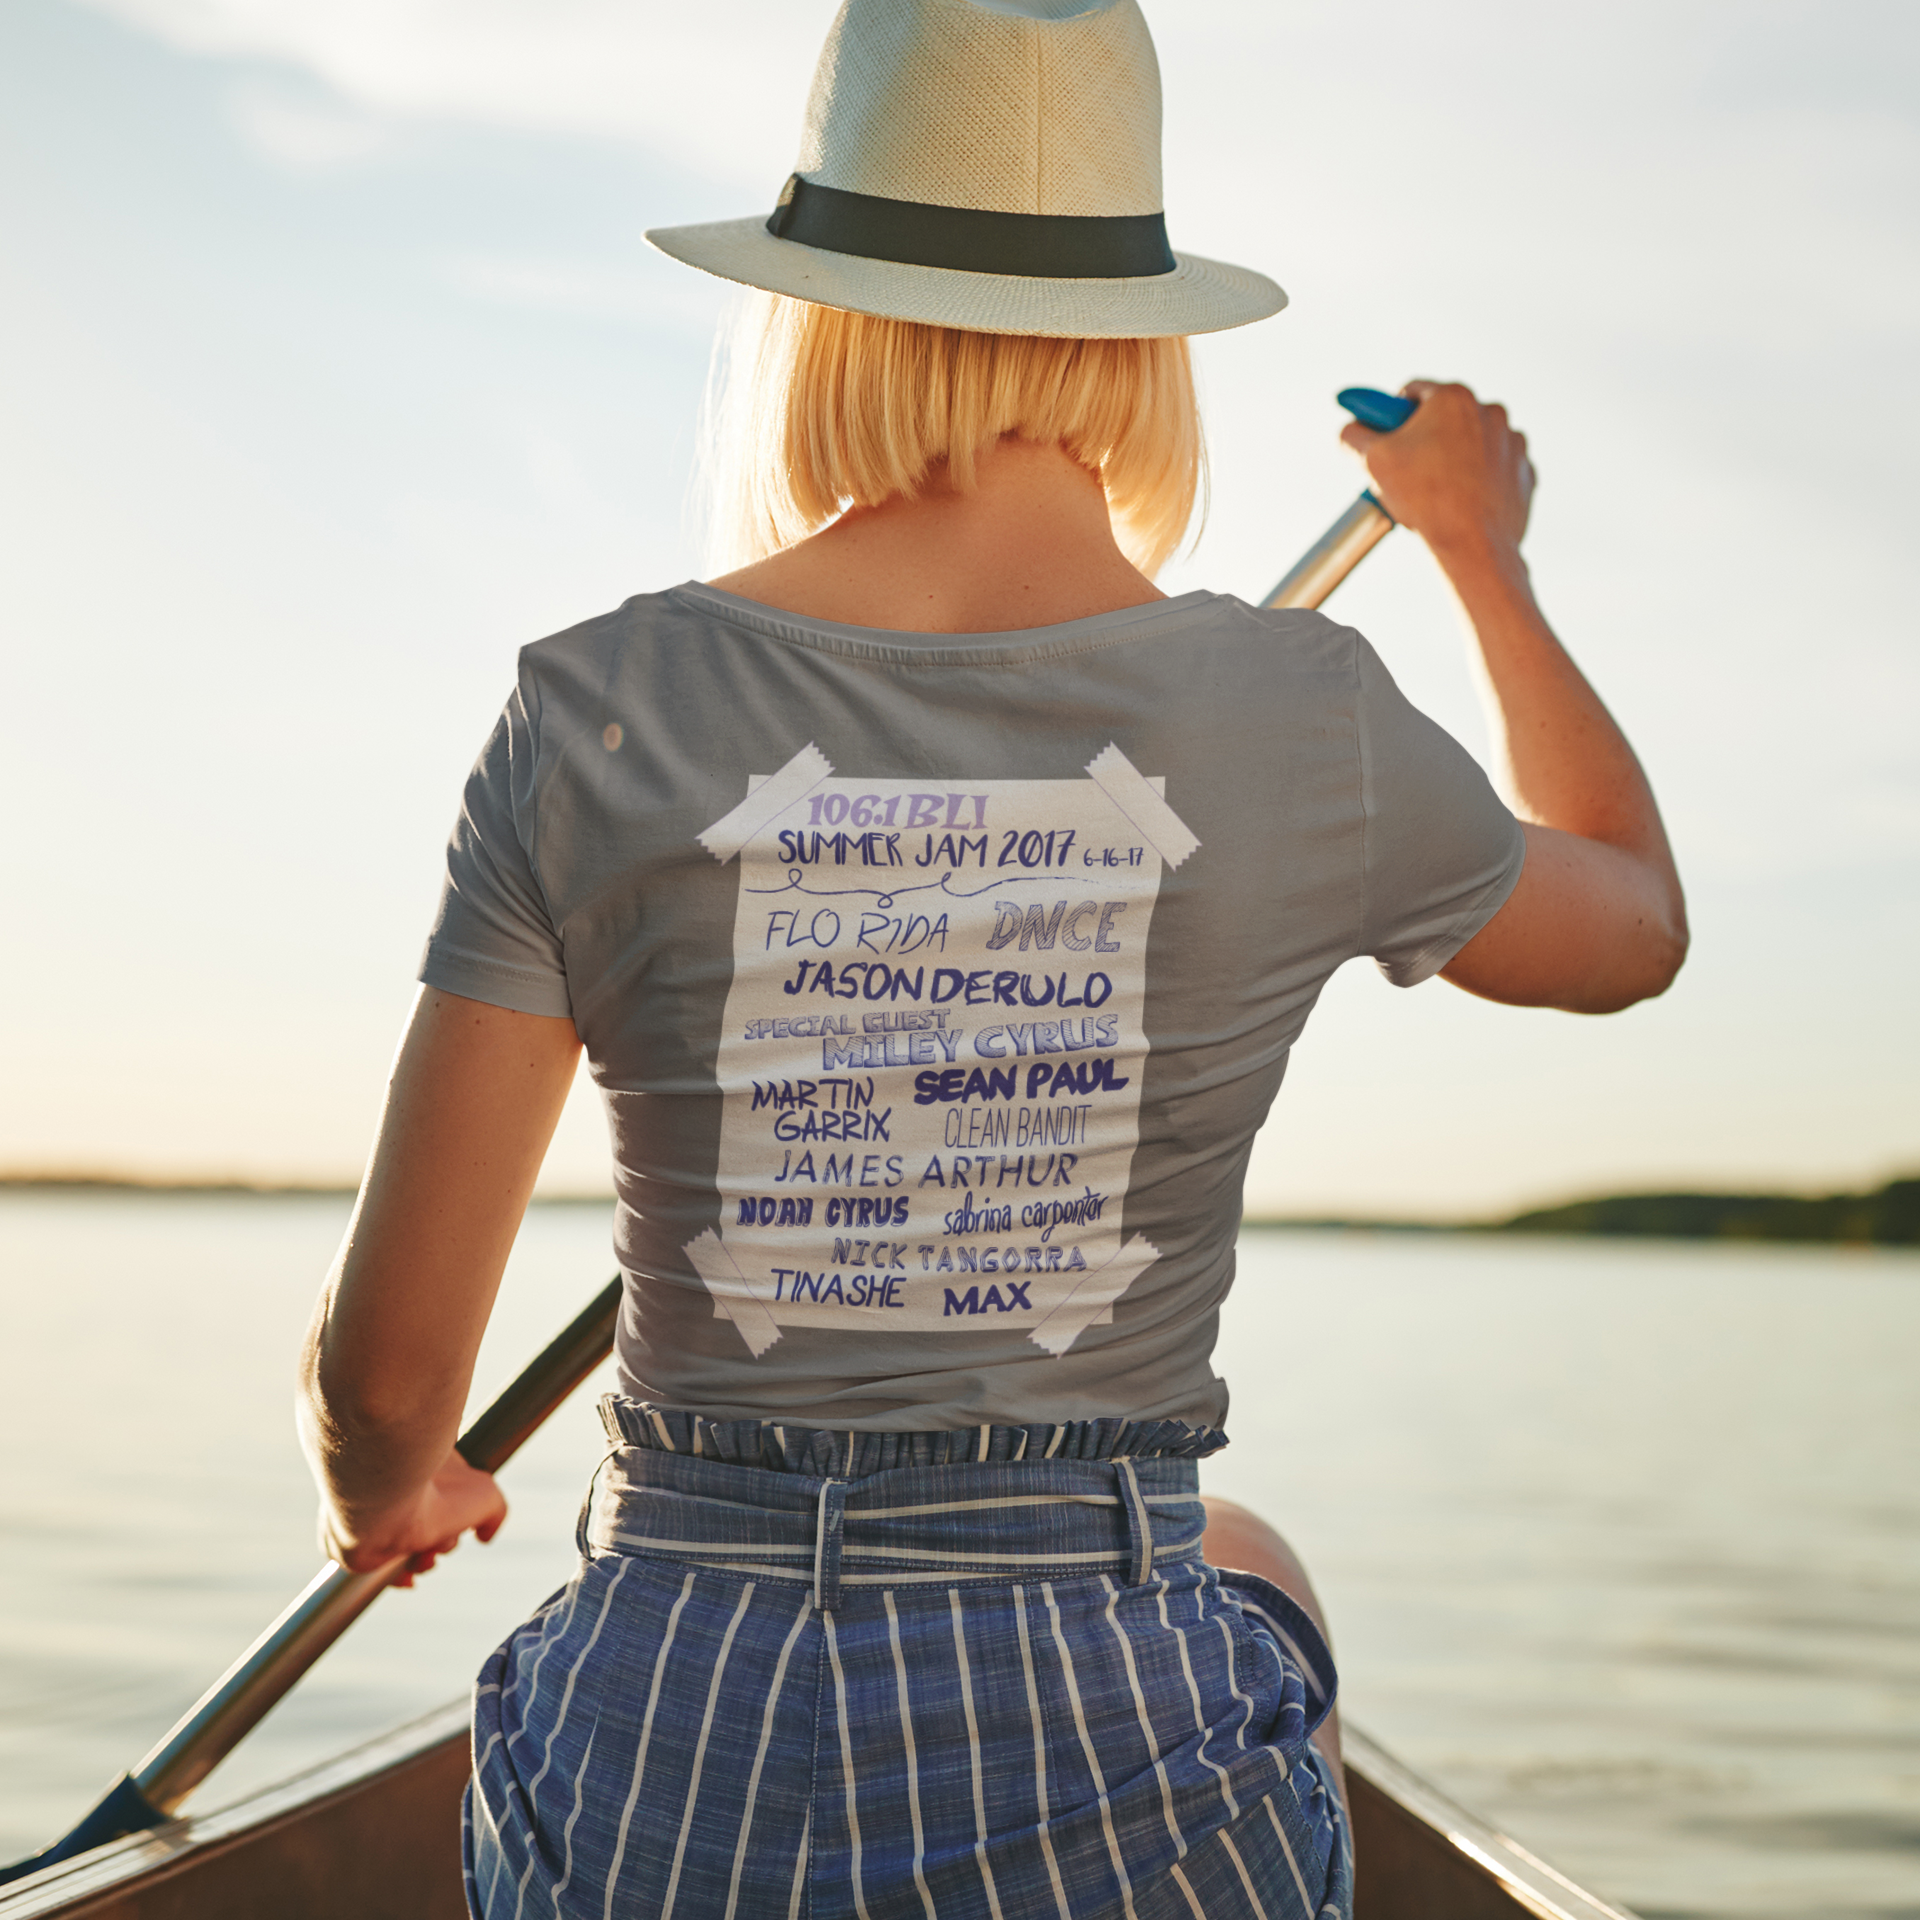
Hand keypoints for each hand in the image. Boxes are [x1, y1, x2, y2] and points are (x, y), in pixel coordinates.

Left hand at [319, 1448, 506, 1587]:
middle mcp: (394, 1486)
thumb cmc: (432, 1488)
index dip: (454, 1519)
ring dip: (421, 1559)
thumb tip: (485, 1535)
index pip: (440, 1498)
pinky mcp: (349, 1539)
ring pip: (403, 1545)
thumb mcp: (485, 1495)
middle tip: (443, 1542)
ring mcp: (371, 1513)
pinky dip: (394, 1574)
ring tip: (424, 1554)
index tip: (461, 1527)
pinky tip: (407, 1577)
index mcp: (421, 1467)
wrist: (381, 1496)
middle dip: (440, 1542)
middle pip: (425, 1525)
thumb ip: (494, 1513)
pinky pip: (374, 1564)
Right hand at [1340, 379, 1534, 559]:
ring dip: (1454, 458)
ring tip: (1436, 492)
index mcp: (1453, 398)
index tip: (1385, 436)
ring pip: (1472, 442)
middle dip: (1426, 438)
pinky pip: (1494, 468)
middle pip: (1445, 417)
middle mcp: (1490, 411)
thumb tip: (1350, 430)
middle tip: (1408, 470)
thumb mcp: (1372, 462)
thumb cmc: (1425, 499)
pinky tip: (1462, 501)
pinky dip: (1479, 479)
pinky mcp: (1524, 471)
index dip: (1392, 414)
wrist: (1474, 547)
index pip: (1412, 393)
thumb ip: (1354, 436)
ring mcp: (1512, 442)